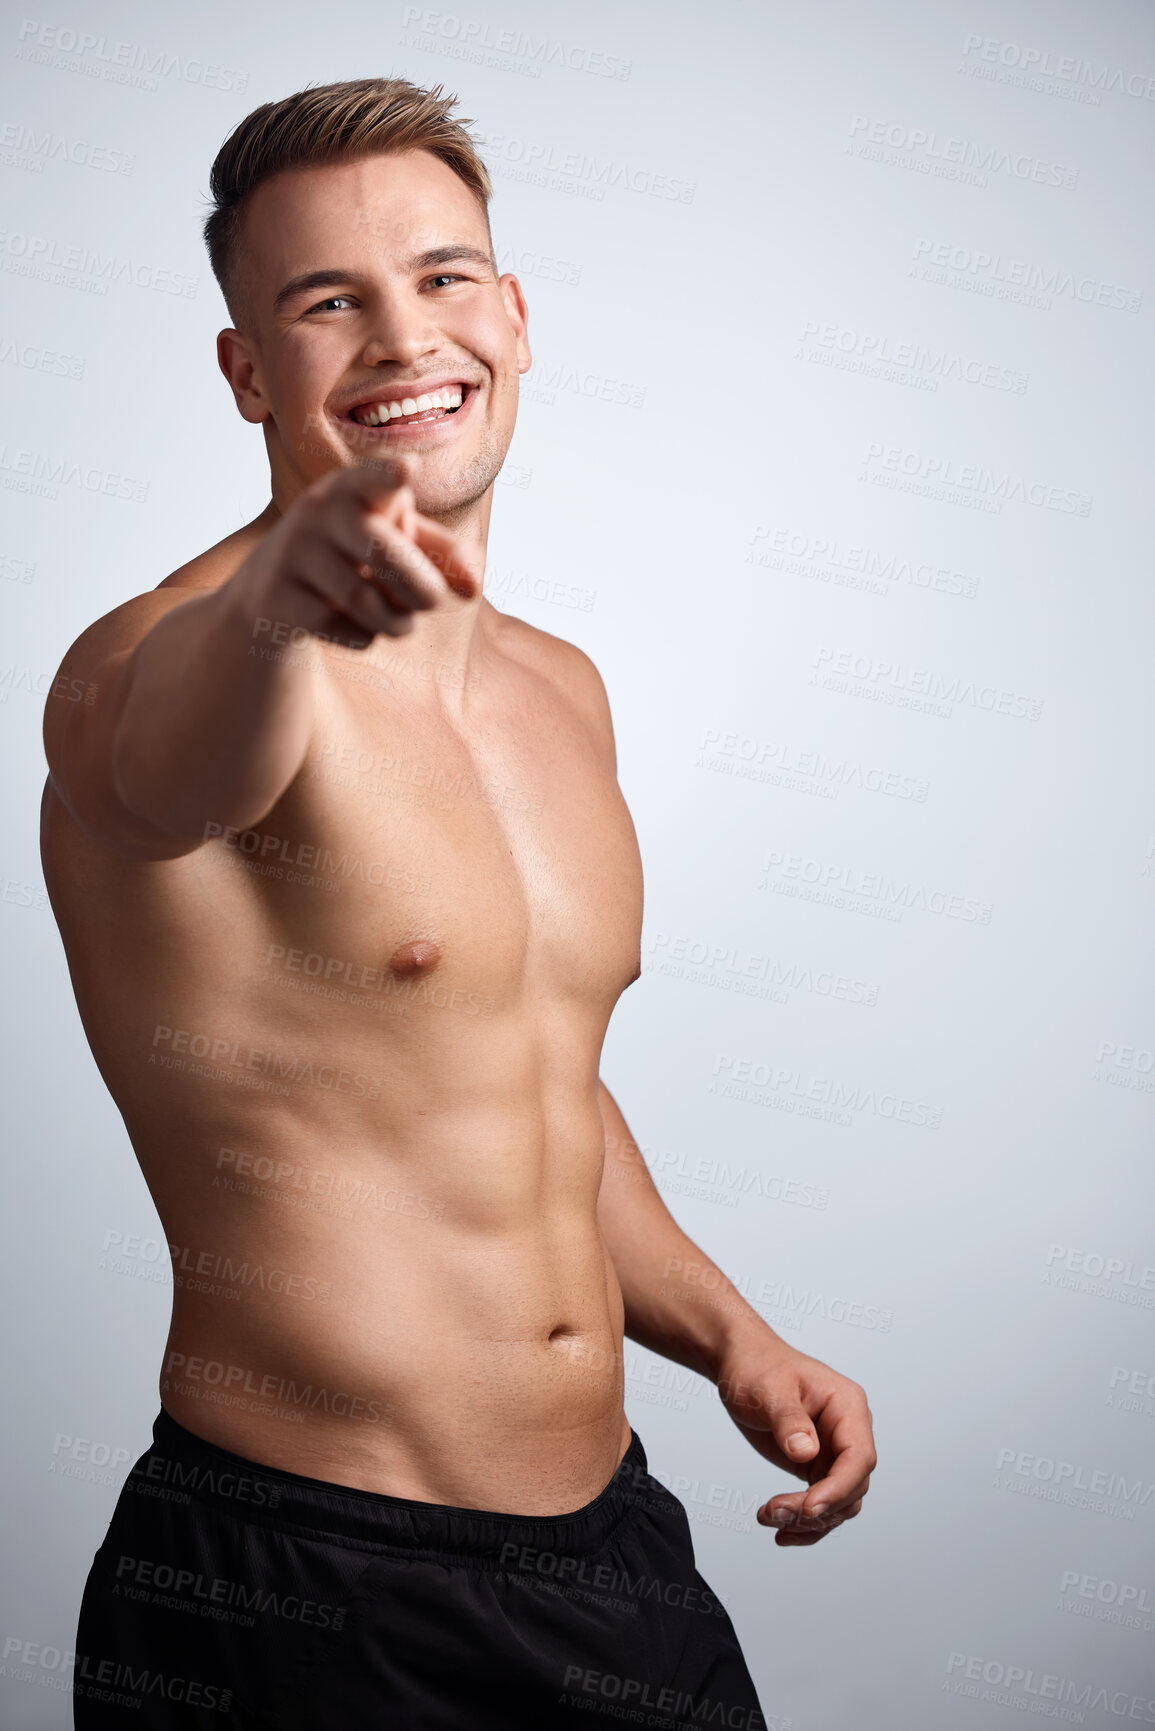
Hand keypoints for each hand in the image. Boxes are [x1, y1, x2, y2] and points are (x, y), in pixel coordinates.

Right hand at [231, 456, 483, 644]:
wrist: (271, 589)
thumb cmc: (351, 553)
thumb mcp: (395, 541)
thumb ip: (442, 555)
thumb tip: (474, 588)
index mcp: (354, 487)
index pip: (371, 477)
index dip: (388, 474)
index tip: (408, 469)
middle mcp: (319, 511)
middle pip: (383, 552)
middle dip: (423, 588)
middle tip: (432, 601)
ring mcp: (294, 552)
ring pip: (365, 601)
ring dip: (398, 622)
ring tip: (402, 622)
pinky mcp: (279, 596)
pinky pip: (343, 629)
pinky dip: (364, 637)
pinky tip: (352, 625)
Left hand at [716, 1335, 875, 1544]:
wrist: (740, 1363)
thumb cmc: (758, 1366)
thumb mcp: (770, 1389)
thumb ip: (789, 1420)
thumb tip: (807, 1452)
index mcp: (847, 1406)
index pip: (859, 1457)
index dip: (838, 1488)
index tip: (809, 1508)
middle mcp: (848, 1432)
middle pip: (851, 1487)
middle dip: (815, 1508)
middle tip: (774, 1513)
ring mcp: (834, 1451)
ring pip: (839, 1503)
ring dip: (808, 1520)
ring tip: (768, 1518)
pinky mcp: (817, 1466)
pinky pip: (822, 1503)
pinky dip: (804, 1522)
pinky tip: (780, 1531)